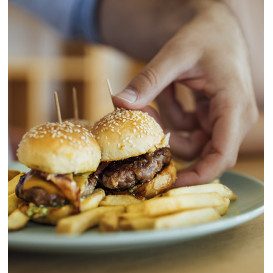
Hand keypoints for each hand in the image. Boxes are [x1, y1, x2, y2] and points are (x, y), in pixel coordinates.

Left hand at [102, 0, 257, 185]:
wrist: (216, 25)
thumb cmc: (205, 35)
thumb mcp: (176, 53)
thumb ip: (149, 80)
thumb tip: (120, 102)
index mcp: (233, 107)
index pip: (221, 157)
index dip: (196, 177)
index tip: (167, 182)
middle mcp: (233, 118)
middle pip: (202, 152)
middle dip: (170, 142)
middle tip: (145, 123)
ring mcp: (223, 117)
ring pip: (191, 140)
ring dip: (167, 127)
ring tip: (148, 104)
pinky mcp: (211, 113)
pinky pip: (187, 127)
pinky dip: (172, 115)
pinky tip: (165, 94)